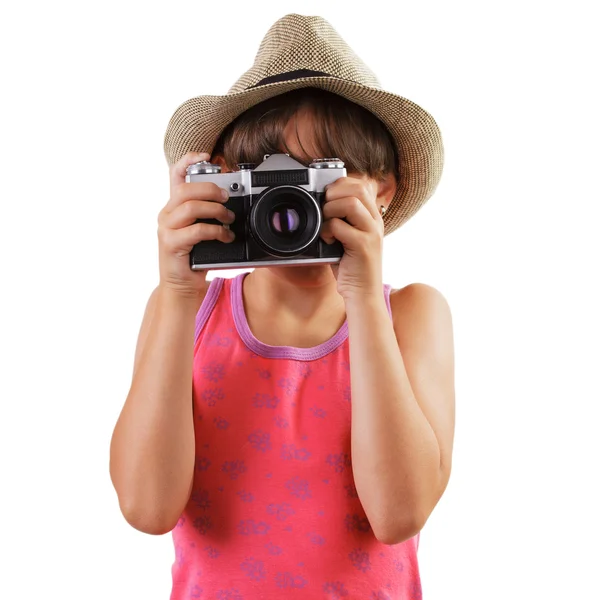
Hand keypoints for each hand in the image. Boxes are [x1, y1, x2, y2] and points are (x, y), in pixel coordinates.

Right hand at [157, 151, 235, 296]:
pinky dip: (215, 231)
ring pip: (190, 207)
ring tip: (229, 218)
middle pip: (185, 189)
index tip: (206, 155)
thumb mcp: (202, 231)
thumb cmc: (195, 257)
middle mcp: (167, 214)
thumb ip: (210, 215)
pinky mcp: (171, 244)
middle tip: (227, 197)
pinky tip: (225, 236)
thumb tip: (232, 202)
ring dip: (215, 210)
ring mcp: (167, 229)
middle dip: (210, 189)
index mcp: (174, 207)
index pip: (175, 175)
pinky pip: (196, 230)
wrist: (182, 286)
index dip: (189, 161)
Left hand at [319, 175, 385, 300]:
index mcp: (372, 217)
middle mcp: (375, 222)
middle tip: (324, 210)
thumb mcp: (348, 238)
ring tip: (325, 225)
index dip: (340, 184)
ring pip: (350, 203)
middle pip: (357, 188)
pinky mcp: (363, 246)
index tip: (326, 197)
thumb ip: (341, 220)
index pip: (360, 184)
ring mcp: (371, 233)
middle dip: (334, 193)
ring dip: (330, 210)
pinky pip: (340, 226)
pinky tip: (326, 240)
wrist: (363, 294)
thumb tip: (320, 203)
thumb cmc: (352, 267)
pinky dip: (327, 230)